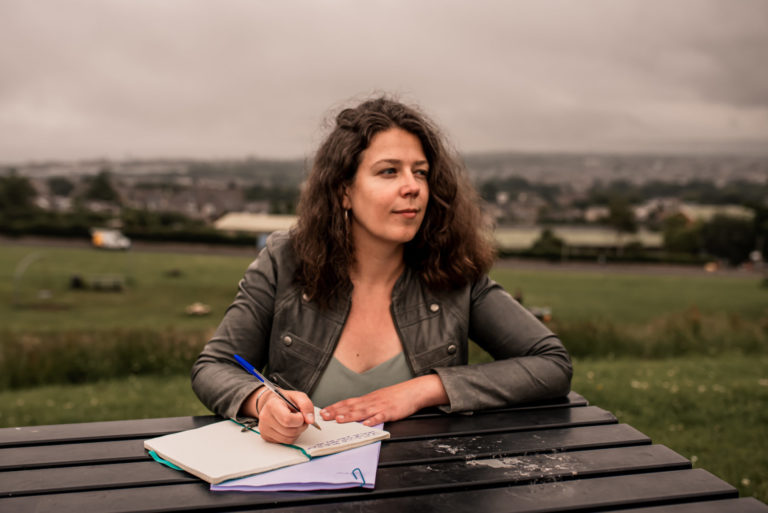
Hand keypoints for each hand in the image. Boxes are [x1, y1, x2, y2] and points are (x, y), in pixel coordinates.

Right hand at [253, 389, 315, 443]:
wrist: (272, 402)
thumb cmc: (285, 400)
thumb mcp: (298, 396)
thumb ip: (306, 405)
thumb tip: (310, 420)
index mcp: (272, 405)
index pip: (287, 420)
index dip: (299, 419)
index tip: (300, 414)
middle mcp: (265, 418)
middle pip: (290, 431)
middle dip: (300, 426)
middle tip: (299, 418)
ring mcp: (265, 429)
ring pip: (289, 439)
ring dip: (296, 432)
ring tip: (294, 422)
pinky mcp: (267, 437)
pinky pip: (285, 442)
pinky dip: (291, 436)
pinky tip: (288, 427)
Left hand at [319, 375, 447, 426]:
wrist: (413, 391)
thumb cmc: (396, 396)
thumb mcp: (378, 398)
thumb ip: (367, 405)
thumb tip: (353, 412)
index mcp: (368, 399)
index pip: (348, 402)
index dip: (335, 407)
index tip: (324, 411)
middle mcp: (371, 401)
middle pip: (351, 407)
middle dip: (336, 412)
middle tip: (324, 416)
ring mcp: (380, 406)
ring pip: (362, 411)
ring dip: (350, 416)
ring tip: (339, 420)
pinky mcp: (390, 411)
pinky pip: (380, 417)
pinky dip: (372, 420)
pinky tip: (365, 424)